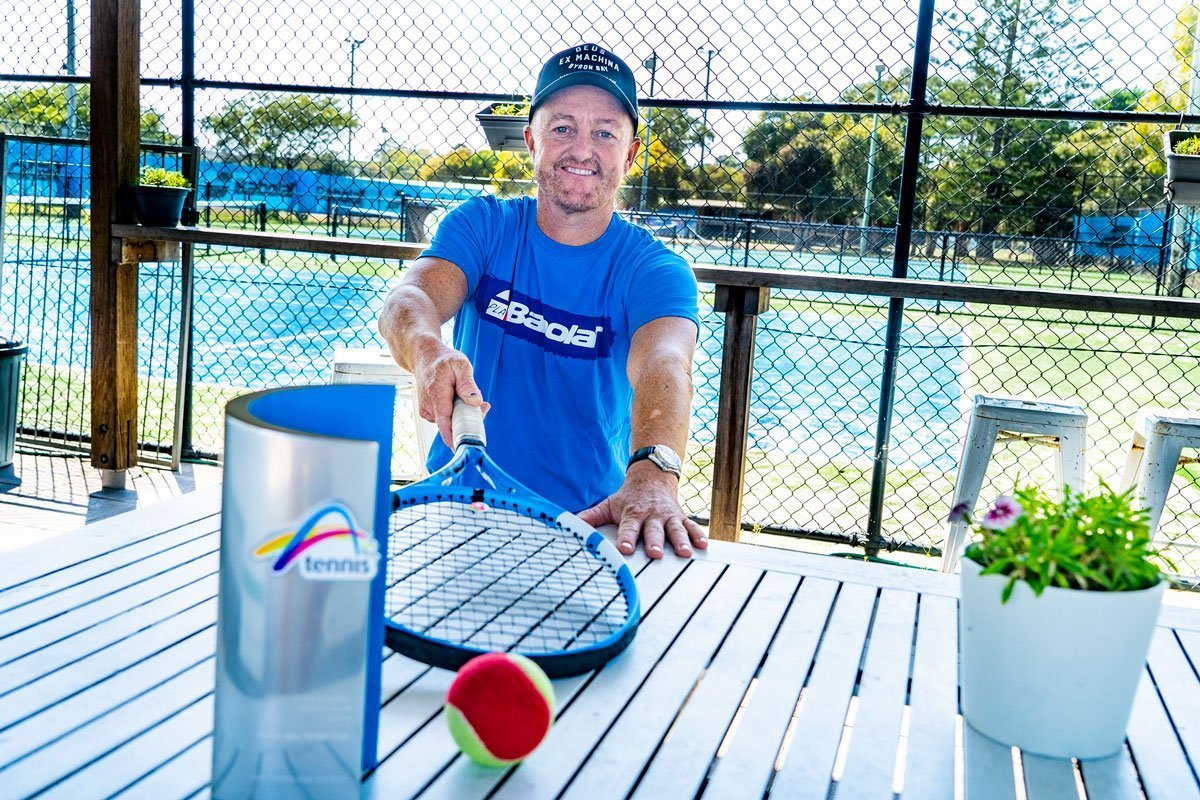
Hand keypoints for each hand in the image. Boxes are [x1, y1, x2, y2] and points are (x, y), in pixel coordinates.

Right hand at [411, 342, 488, 444]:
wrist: (424, 357)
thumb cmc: (443, 360)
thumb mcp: (460, 365)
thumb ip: (468, 383)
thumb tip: (476, 401)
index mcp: (437, 395)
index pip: (445, 423)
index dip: (454, 439)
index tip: (464, 450)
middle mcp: (429, 407)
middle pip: (452, 424)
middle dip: (469, 420)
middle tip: (481, 405)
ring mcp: (428, 412)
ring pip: (451, 422)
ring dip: (462, 414)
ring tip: (463, 394)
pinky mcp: (430, 414)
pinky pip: (447, 419)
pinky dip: (456, 413)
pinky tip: (456, 398)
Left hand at [578, 462, 707, 558]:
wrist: (652, 475)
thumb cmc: (628, 496)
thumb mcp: (609, 504)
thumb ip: (591, 517)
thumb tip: (570, 524)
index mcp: (632, 513)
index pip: (628, 528)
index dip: (626, 538)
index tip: (625, 549)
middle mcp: (651, 515)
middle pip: (653, 531)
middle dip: (654, 542)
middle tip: (655, 553)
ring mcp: (668, 516)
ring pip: (675, 529)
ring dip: (680, 541)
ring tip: (685, 553)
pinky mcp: (681, 517)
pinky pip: (692, 526)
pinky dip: (698, 535)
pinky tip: (704, 546)